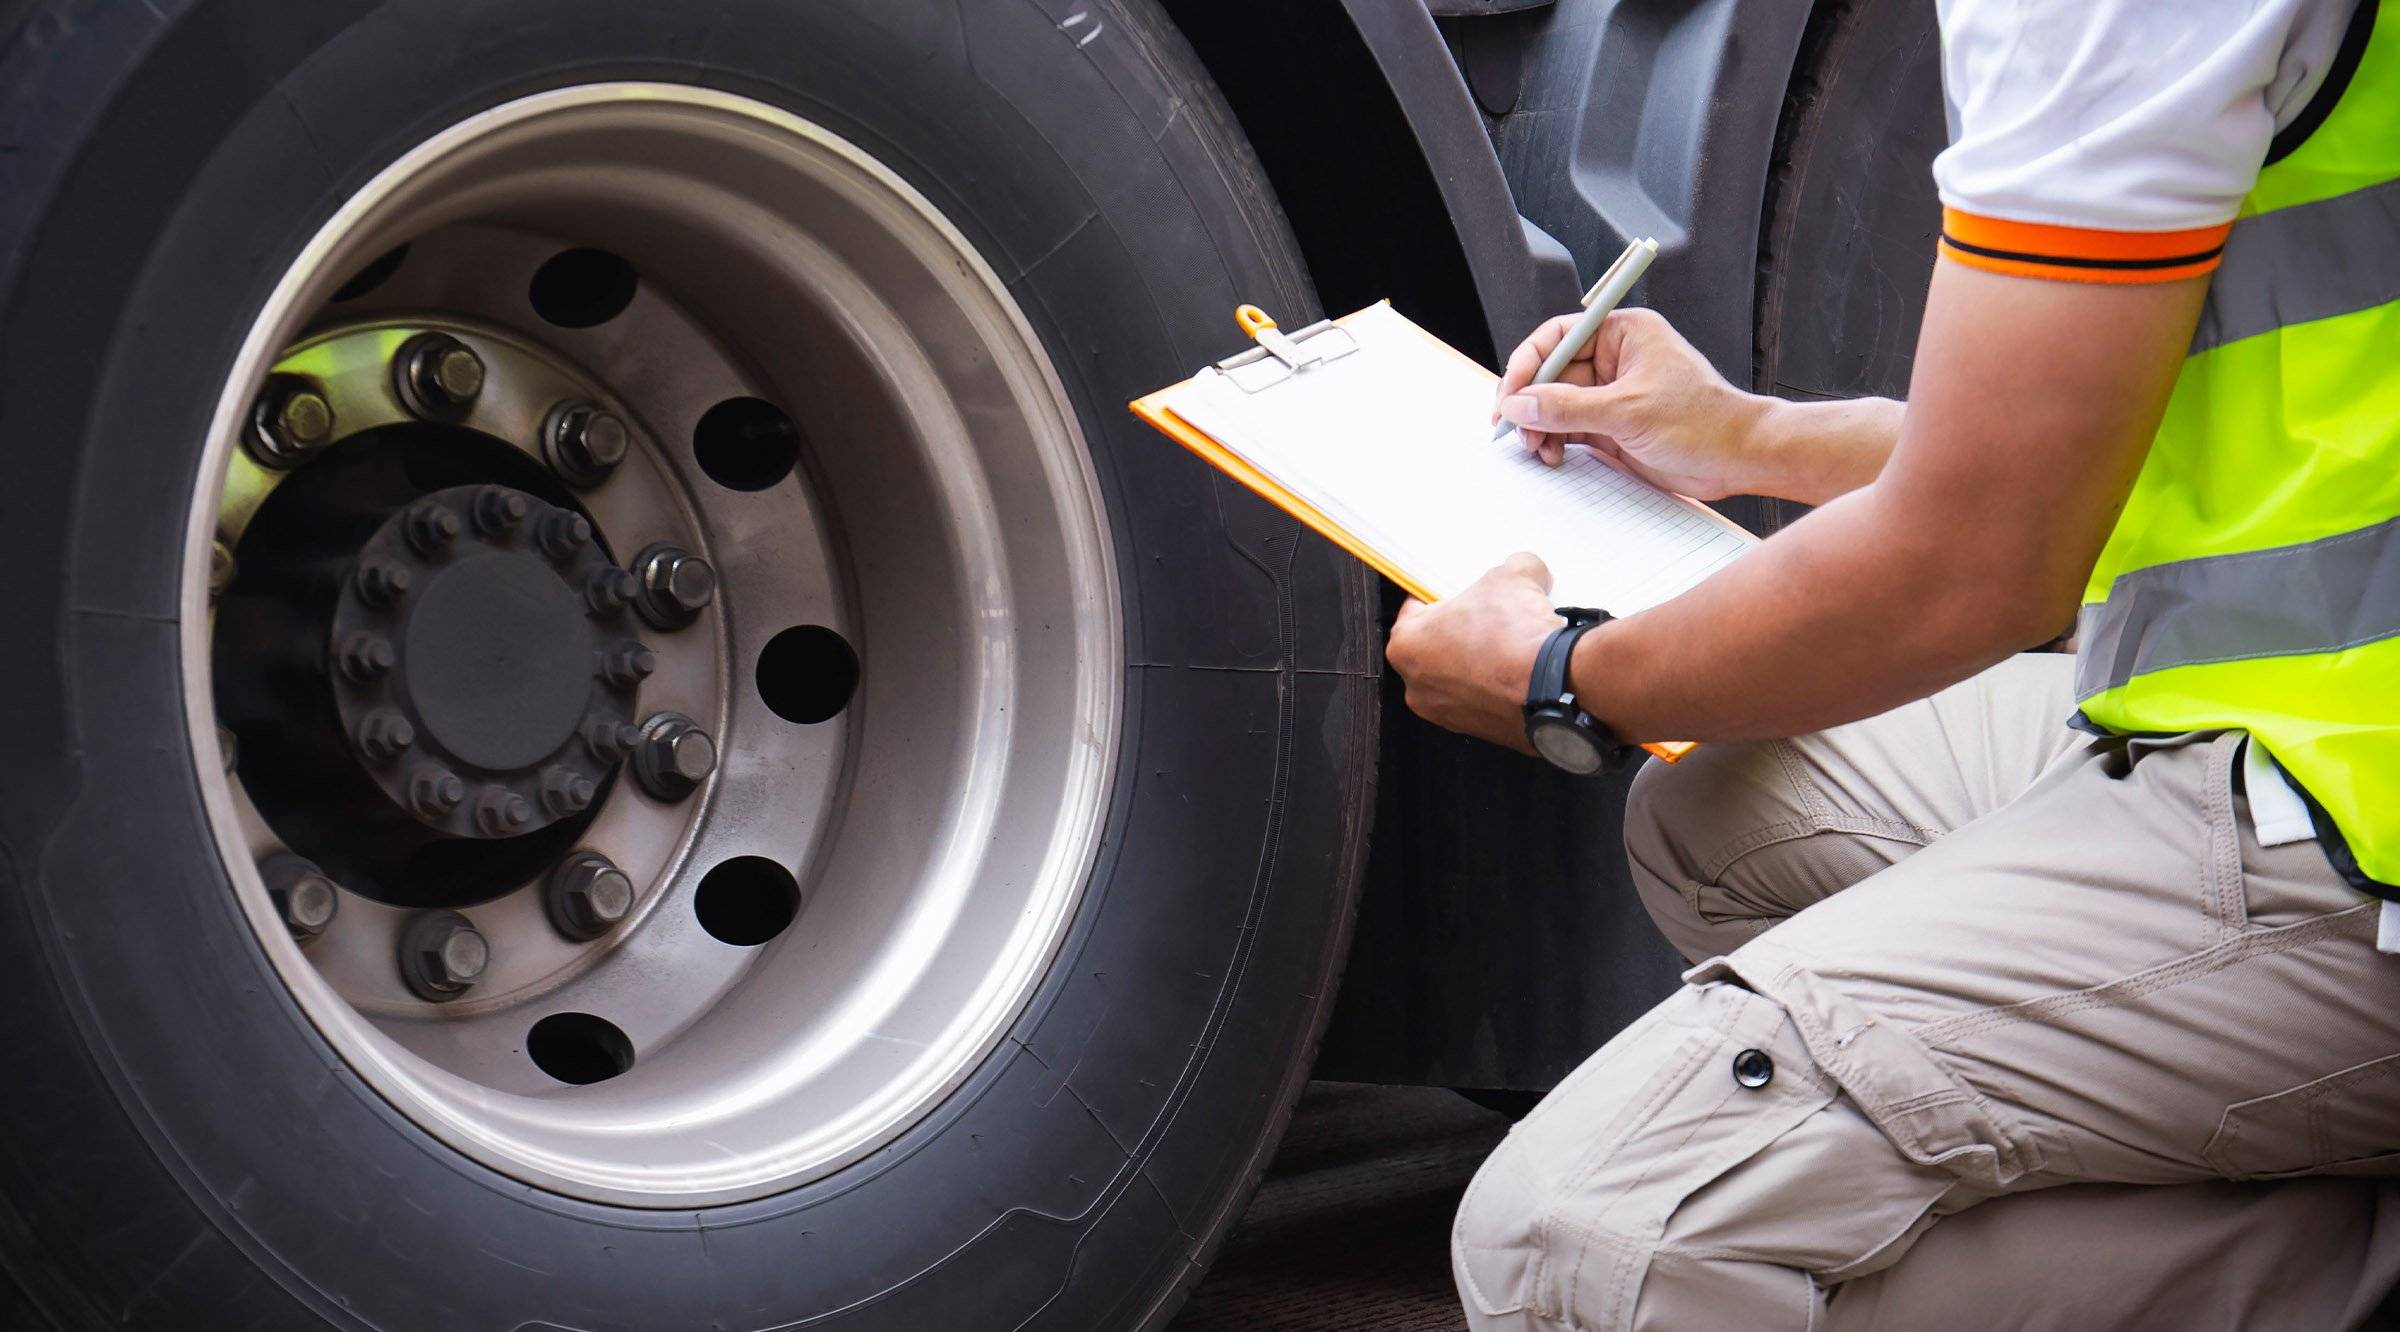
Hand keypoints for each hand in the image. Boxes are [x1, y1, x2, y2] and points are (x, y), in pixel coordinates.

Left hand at [1385, 553, 1564, 753]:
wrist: (1555, 687)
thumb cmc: (1516, 639)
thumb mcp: (1514, 576)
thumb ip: (1511, 567)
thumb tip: (1525, 569)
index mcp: (1407, 645)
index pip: (1415, 607)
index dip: (1442, 593)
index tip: (1458, 591)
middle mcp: (1418, 686)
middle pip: (1437, 644)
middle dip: (1462, 628)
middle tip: (1490, 615)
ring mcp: (1446, 714)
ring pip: (1459, 675)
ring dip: (1480, 659)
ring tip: (1511, 642)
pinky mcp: (1478, 731)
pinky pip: (1483, 699)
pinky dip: (1497, 685)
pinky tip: (1521, 669)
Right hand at [1493, 307, 1769, 500]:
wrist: (1738, 459)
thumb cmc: (1701, 421)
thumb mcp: (1626, 411)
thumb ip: (1567, 407)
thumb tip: (1519, 403)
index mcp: (1622, 334)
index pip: (1558, 337)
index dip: (1528, 363)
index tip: (1510, 393)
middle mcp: (1614, 360)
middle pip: (1551, 373)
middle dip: (1530, 402)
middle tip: (1513, 428)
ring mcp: (1611, 394)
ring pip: (1556, 404)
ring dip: (1539, 426)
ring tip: (1537, 447)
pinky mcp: (1612, 426)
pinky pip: (1569, 428)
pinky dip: (1554, 441)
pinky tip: (1552, 454)